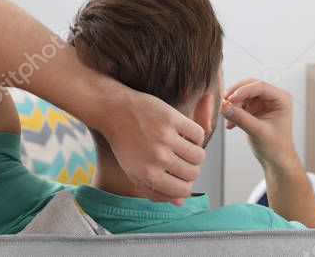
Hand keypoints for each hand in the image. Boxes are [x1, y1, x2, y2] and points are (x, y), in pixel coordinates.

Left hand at [103, 90, 205, 204]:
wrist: (114, 112)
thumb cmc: (125, 145)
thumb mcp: (134, 173)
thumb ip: (156, 191)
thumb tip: (181, 202)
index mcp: (148, 175)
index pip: (183, 191)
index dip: (186, 185)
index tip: (182, 177)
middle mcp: (158, 158)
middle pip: (193, 173)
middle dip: (192, 169)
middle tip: (183, 160)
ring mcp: (166, 137)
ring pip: (199, 155)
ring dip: (196, 153)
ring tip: (186, 148)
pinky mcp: (172, 118)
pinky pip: (198, 134)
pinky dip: (196, 136)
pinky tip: (185, 134)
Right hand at [222, 78, 297, 170]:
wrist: (276, 160)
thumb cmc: (276, 147)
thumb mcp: (258, 132)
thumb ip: (242, 119)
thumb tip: (225, 108)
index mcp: (282, 99)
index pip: (260, 86)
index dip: (243, 90)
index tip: (230, 98)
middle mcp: (273, 97)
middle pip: (250, 86)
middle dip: (236, 94)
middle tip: (224, 102)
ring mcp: (264, 102)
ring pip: (243, 94)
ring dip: (233, 104)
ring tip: (228, 117)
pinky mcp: (255, 108)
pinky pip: (240, 103)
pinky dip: (234, 111)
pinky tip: (231, 124)